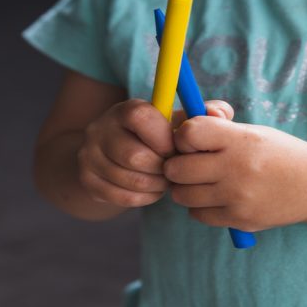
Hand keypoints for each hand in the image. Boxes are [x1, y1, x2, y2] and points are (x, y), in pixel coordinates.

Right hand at [77, 99, 231, 207]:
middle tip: (173, 170)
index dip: (164, 137)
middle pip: (135, 156)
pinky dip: (144, 197)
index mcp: (125, 109)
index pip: (141, 117)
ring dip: (156, 185)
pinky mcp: (87, 180)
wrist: (112, 156)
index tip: (175, 148)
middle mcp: (101, 128)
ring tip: (164, 180)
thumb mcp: (175, 122)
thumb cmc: (156, 137)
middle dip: (162, 169)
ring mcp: (89, 155)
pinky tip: (152, 190)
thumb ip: (201, 115)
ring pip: (130, 180)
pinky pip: (122, 197)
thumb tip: (219, 112)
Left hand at [164, 112, 306, 231]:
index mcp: (240, 140)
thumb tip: (184, 123)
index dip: (183, 136)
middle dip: (178, 164)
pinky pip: (197, 214)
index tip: (193, 141)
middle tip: (189, 164)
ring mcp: (237, 198)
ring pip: (182, 195)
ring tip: (201, 181)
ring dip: (186, 188)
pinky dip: (200, 207)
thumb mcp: (252, 131)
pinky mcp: (239, 220)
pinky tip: (215, 197)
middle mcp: (237, 169)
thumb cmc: (278, 152)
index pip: (188, 133)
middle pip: (177, 169)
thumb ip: (217, 124)